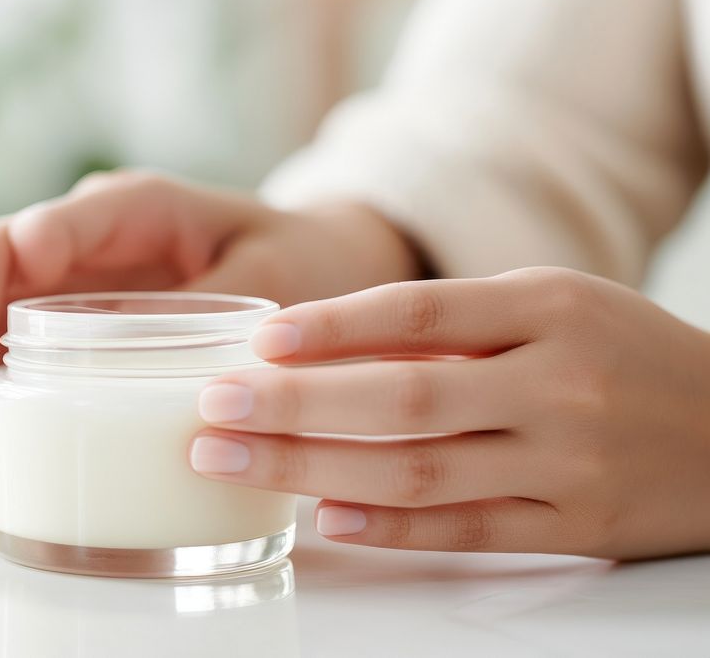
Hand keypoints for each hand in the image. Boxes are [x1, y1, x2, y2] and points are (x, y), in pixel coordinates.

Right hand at [0, 170, 418, 430]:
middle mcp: (89, 226)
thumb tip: (131, 373)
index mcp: (134, 206)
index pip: (32, 230)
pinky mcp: (76, 299)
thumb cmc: (301, 261)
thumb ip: (202, 314)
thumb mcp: (267, 280)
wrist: (317, 257)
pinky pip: (4, 317)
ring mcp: (77, 262)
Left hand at [189, 267, 709, 559]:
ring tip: (235, 460)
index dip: (333, 327)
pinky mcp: (573, 526)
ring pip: (419, 470)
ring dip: (314, 467)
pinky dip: (390, 526)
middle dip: (295, 405)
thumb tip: (331, 350)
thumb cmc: (624, 354)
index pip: (420, 312)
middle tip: (215, 408)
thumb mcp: (555, 308)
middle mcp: (555, 384)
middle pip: (403, 397)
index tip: (260, 340)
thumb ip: (455, 328)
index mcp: (549, 310)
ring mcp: (566, 462)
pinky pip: (465, 531)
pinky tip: (324, 517)